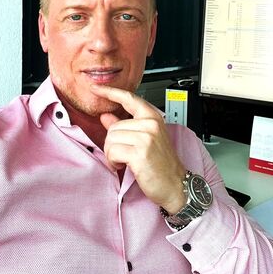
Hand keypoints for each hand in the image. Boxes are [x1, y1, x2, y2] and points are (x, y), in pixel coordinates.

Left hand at [90, 84, 186, 213]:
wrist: (177, 186)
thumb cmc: (161, 164)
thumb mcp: (144, 140)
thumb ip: (123, 125)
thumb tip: (105, 115)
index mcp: (152, 117)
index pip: (128, 98)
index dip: (109, 92)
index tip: (96, 88)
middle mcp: (150, 124)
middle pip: (113, 127)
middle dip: (112, 144)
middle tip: (124, 155)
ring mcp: (146, 138)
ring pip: (110, 139)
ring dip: (112, 154)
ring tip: (125, 161)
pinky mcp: (140, 153)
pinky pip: (112, 151)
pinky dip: (113, 161)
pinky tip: (124, 166)